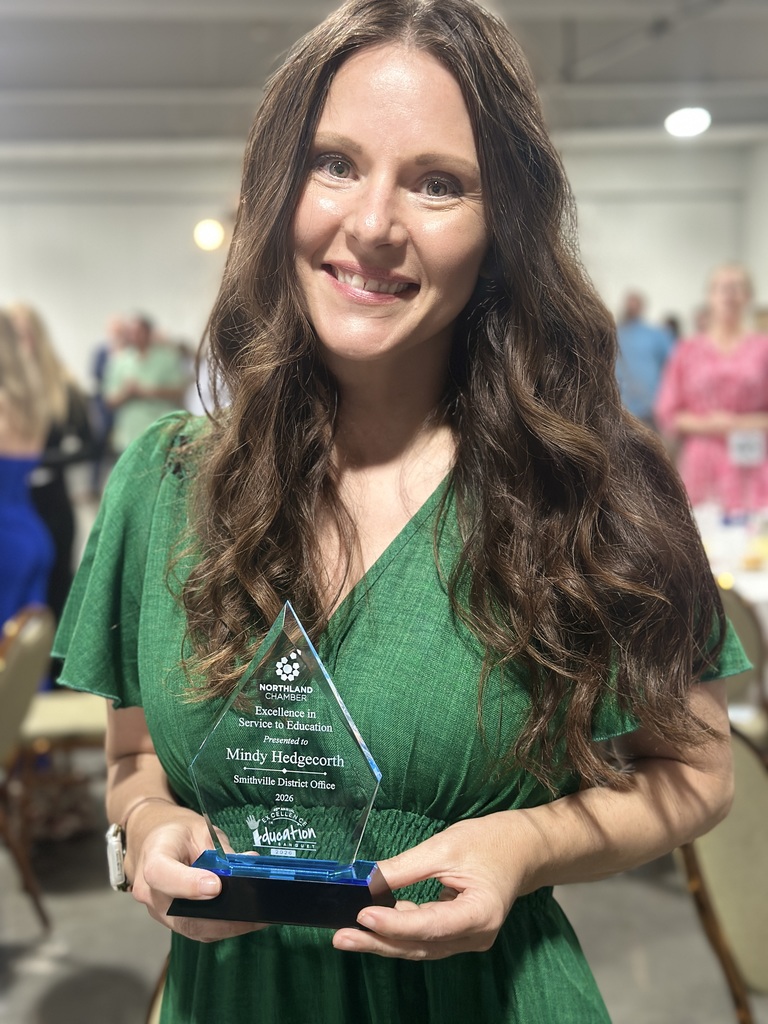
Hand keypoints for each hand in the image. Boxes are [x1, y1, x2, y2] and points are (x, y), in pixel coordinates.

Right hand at [129, 807, 267, 942]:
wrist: (153, 842)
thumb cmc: (177, 833)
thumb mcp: (200, 829)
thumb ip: (221, 852)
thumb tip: (249, 866)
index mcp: (152, 858)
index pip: (162, 875)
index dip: (188, 884)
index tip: (216, 887)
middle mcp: (150, 892)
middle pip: (181, 915)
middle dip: (220, 918)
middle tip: (252, 912)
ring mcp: (158, 912)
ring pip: (191, 928)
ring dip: (225, 927)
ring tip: (256, 919)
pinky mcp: (171, 921)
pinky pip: (195, 930)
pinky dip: (220, 927)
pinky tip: (244, 920)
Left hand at [332, 814, 524, 959]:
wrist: (521, 848)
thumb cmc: (489, 842)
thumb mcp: (444, 847)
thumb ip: (405, 868)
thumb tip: (367, 882)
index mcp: (480, 914)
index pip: (429, 926)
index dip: (394, 924)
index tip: (362, 915)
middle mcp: (476, 936)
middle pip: (419, 945)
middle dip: (378, 941)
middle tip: (341, 937)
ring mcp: (468, 939)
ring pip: (419, 946)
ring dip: (383, 940)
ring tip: (348, 934)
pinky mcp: (459, 934)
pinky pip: (424, 938)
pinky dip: (399, 930)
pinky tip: (373, 922)